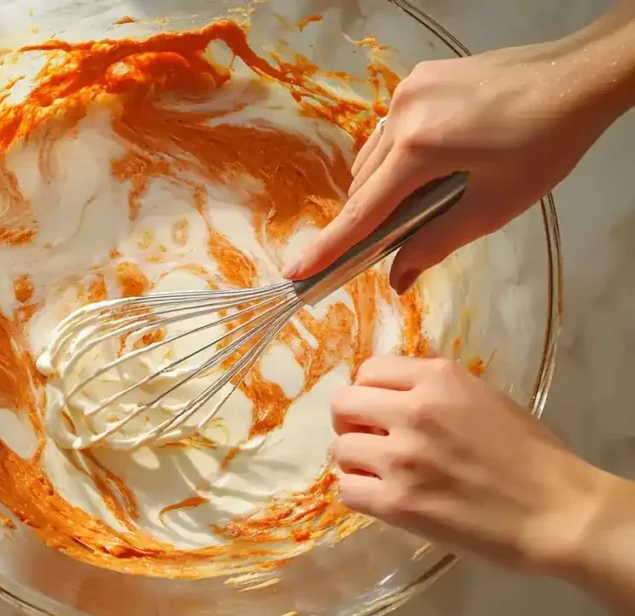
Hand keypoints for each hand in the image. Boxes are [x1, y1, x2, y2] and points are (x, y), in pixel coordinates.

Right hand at [286, 37, 628, 292]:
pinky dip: (398, 155)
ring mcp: (407, 91)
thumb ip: (435, 243)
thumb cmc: (544, 145)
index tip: (297, 272)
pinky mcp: (418, 78)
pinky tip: (437, 158)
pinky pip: (389, 130)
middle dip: (373, 215)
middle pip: (364, 184)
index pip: (363, 211)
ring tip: (432, 192)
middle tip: (404, 236)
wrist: (576, 77)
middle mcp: (401, 114)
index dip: (330, 247)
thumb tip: (396, 280)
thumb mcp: (493, 206)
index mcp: (419, 148)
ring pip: (373, 156)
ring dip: (386, 184)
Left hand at [331, 356, 612, 573]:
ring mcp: (401, 457)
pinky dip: (359, 493)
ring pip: (340, 449)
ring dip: (355, 461)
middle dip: (351, 422)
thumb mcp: (484, 398)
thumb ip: (435, 392)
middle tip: (369, 440)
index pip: (368, 371)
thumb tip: (391, 398)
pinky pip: (347, 490)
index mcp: (439, 379)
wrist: (560, 513)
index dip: (368, 392)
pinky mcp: (398, 502)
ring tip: (381, 473)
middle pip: (343, 405)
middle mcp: (414, 410)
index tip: (378, 410)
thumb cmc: (532, 457)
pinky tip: (382, 497)